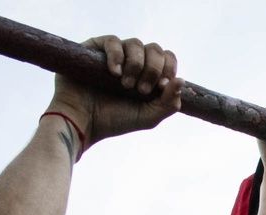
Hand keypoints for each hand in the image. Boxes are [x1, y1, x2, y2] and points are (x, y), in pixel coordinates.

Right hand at [48, 35, 181, 149]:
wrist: (83, 122)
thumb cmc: (114, 120)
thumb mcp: (148, 117)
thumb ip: (168, 103)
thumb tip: (181, 80)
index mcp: (148, 75)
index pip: (167, 58)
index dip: (169, 67)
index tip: (161, 86)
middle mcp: (133, 61)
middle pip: (154, 49)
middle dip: (153, 69)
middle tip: (141, 90)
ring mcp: (114, 54)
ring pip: (135, 43)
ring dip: (136, 65)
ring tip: (125, 85)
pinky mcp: (95, 49)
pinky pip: (112, 41)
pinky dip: (117, 56)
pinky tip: (114, 73)